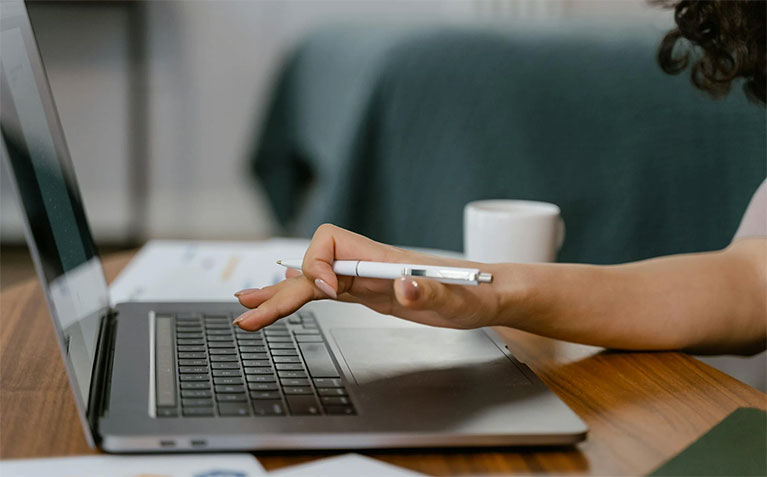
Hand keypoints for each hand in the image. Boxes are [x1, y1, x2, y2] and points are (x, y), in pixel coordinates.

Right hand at [233, 224, 502, 329]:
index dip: (318, 265)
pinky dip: (298, 296)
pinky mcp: (367, 293)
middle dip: (279, 290)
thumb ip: (431, 289)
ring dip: (278, 294)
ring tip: (245, 305)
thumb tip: (404, 284)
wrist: (485, 294)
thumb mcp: (458, 297)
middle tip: (247, 314)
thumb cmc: (474, 292)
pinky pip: (324, 292)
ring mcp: (364, 279)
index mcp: (381, 259)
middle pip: (311, 268)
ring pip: (311, 281)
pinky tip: (278, 298)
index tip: (330, 292)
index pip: (330, 244)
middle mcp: (367, 265)